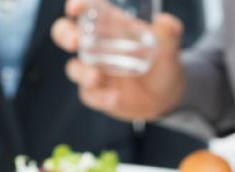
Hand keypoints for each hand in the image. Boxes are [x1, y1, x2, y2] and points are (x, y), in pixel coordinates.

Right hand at [51, 0, 185, 119]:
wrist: (169, 95)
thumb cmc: (164, 63)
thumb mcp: (169, 48)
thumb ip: (169, 33)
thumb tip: (166, 21)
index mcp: (110, 26)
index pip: (87, 10)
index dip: (77, 5)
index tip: (75, 8)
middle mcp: (96, 46)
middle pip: (66, 34)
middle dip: (64, 35)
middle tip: (74, 41)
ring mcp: (94, 70)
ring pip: (74, 68)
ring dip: (82, 72)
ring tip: (96, 76)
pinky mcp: (98, 92)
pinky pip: (90, 95)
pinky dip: (99, 97)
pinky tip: (114, 98)